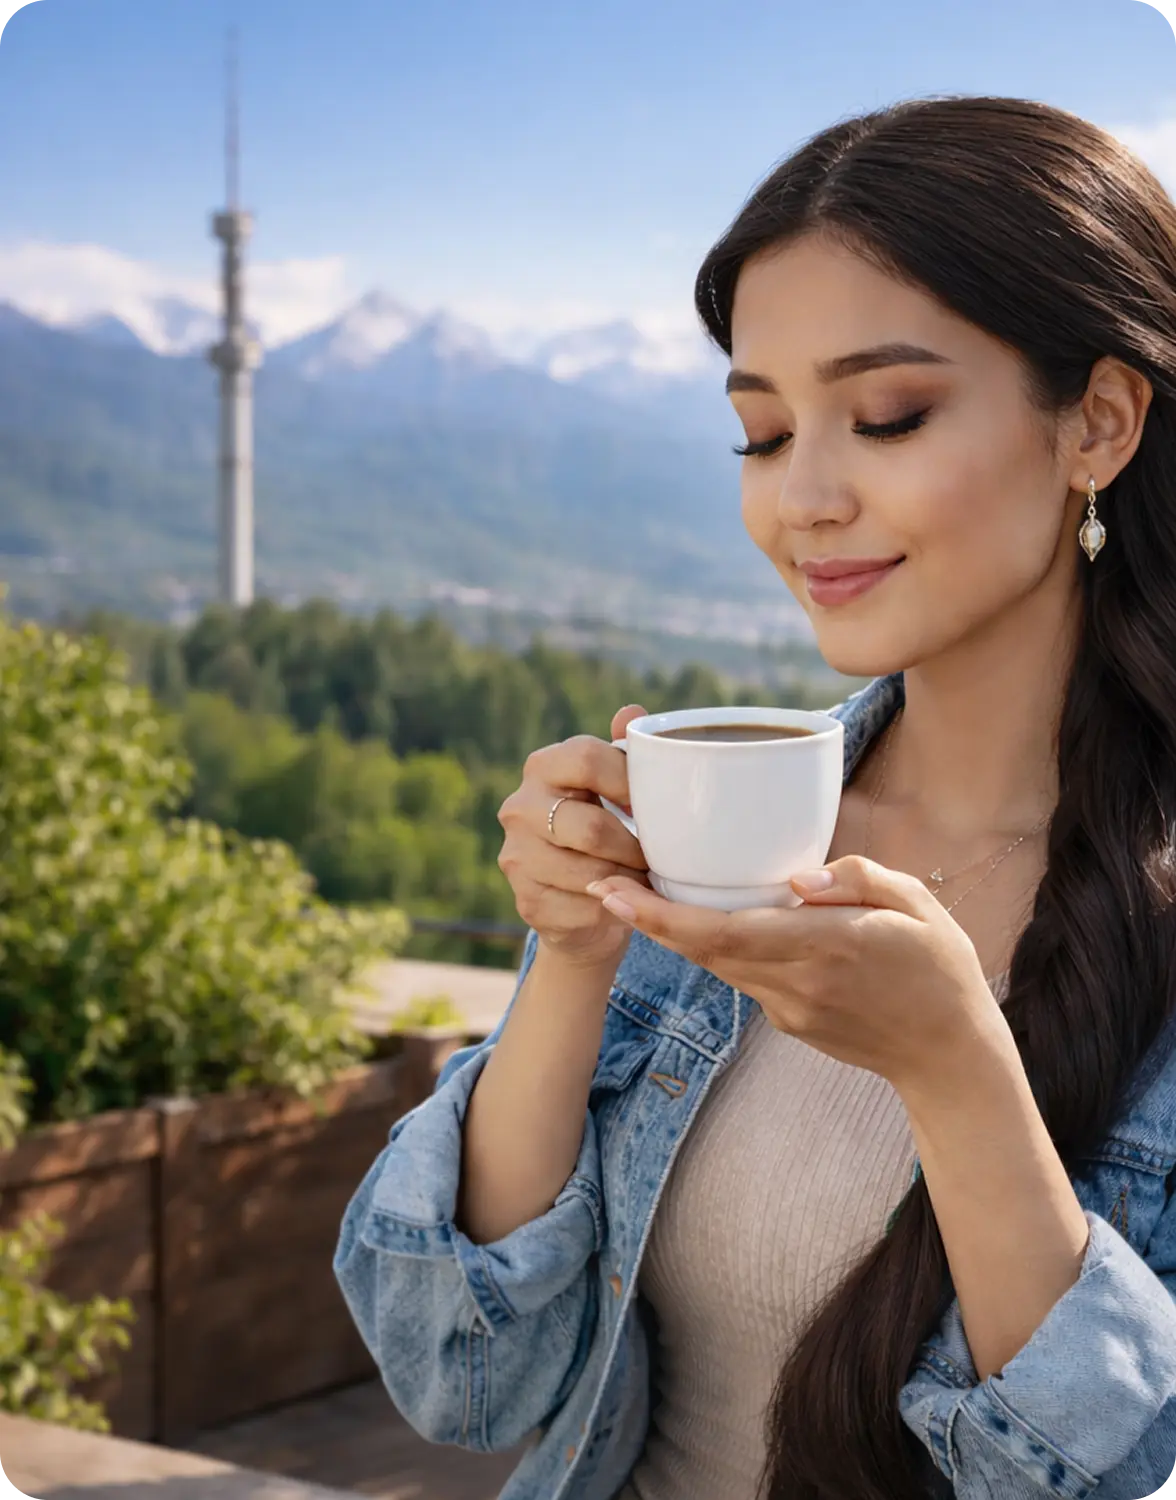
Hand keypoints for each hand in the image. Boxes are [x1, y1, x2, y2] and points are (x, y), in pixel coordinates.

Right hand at [497, 705, 652, 971]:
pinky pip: (585, 909)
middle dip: (635, 846)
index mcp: (542, 766)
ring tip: (650, 880)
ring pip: (591, 874)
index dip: (630, 781)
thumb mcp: (616, 787)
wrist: (579, 900)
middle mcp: (519, 807)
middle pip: (591, 827)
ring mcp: (517, 857)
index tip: (657, 804)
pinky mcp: (527, 902)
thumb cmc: (606, 829)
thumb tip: (632, 712)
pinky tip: (627, 902)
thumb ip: (625, 751)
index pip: (586, 758)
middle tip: (660, 856)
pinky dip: (615, 909)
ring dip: (629, 881)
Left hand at [585, 854, 1018, 1094]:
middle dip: (650, 918)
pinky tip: (713, 921)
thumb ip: (856, 879)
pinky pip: (745, 976)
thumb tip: (796, 877)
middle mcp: (797, 982)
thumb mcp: (916, 904)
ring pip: (719, 963)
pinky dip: (721, 947)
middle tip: (605, 880)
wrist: (951, 1057)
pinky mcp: (789, 1021)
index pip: (726, 932)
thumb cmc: (940, 968)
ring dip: (679, 932)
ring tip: (643, 892)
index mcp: (826, 946)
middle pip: (705, 949)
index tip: (616, 890)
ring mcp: (789, 1009)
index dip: (663, 915)